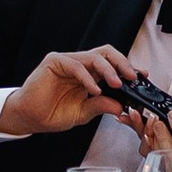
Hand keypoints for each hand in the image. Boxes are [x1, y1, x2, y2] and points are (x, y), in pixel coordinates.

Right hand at [0, 47, 143, 143]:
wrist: (29, 117)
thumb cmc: (52, 113)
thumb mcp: (83, 113)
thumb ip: (101, 106)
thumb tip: (121, 106)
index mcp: (89, 74)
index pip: (112, 65)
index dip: (128, 68)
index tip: (143, 77)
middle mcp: (80, 64)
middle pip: (107, 54)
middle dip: (123, 63)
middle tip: (133, 77)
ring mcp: (67, 61)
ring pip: (94, 56)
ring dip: (108, 70)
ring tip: (116, 84)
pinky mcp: (54, 61)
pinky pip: (76, 65)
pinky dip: (88, 77)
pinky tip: (94, 89)